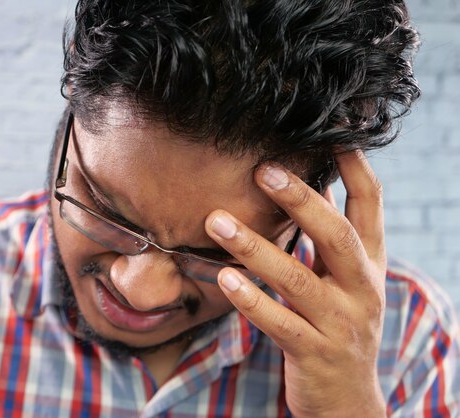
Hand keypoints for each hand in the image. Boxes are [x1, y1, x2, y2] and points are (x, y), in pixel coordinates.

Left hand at [205, 150, 386, 417]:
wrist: (348, 401)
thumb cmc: (338, 325)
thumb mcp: (345, 280)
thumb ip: (328, 238)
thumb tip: (311, 185)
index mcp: (369, 265)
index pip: (370, 208)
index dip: (354, 170)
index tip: (333, 135)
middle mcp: (363, 290)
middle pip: (337, 236)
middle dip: (301, 201)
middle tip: (262, 170)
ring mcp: (341, 324)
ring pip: (298, 280)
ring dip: (255, 247)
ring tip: (216, 221)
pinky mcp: (315, 354)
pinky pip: (279, 323)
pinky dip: (251, 300)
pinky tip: (225, 278)